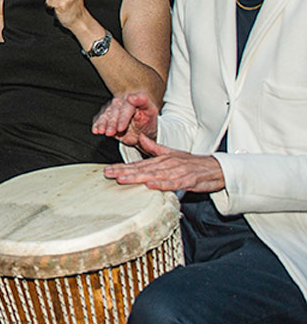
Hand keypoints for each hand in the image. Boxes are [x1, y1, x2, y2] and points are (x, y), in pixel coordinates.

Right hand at [92, 92, 159, 153]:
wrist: (142, 127)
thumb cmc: (147, 119)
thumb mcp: (151, 111)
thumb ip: (142, 101)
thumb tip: (132, 97)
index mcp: (133, 99)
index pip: (127, 107)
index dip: (123, 118)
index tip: (121, 128)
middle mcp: (120, 102)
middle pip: (114, 111)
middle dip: (111, 123)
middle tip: (110, 133)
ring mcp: (112, 108)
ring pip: (105, 115)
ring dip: (102, 124)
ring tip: (101, 131)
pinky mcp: (105, 114)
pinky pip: (99, 118)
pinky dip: (97, 124)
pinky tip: (96, 130)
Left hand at [104, 144, 224, 192]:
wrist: (215, 168)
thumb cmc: (192, 163)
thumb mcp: (171, 153)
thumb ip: (154, 147)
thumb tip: (140, 137)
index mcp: (160, 160)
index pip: (137, 164)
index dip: (122, 167)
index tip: (107, 170)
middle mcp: (166, 165)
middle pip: (141, 169)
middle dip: (124, 172)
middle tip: (108, 174)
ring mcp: (176, 172)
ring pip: (153, 175)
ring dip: (137, 177)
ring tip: (123, 179)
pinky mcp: (187, 180)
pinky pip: (172, 183)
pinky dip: (161, 184)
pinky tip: (150, 186)